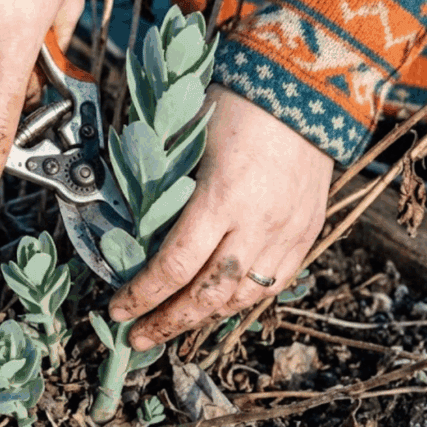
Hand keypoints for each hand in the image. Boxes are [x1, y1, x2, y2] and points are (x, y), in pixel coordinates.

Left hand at [108, 84, 333, 349]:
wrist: (302, 87)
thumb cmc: (236, 103)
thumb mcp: (187, 139)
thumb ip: (162, 186)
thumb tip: (131, 226)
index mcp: (221, 198)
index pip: (174, 266)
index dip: (142, 295)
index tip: (118, 311)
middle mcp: (258, 224)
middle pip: (208, 295)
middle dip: (168, 321)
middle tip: (138, 338)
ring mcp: (288, 233)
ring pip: (242, 297)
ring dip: (203, 318)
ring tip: (173, 325)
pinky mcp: (308, 232)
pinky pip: (274, 283)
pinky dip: (241, 300)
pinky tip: (217, 305)